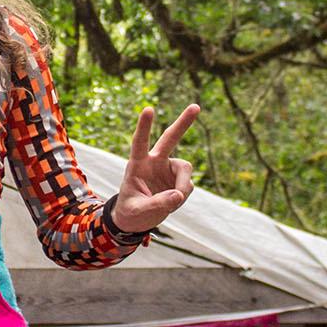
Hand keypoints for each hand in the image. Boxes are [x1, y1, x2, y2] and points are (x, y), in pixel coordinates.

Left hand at [113, 104, 199, 234]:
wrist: (137, 219)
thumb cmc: (131, 211)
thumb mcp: (137, 211)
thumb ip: (156, 204)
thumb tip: (178, 195)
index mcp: (138, 164)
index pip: (140, 142)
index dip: (144, 126)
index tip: (149, 109)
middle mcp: (155, 162)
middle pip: (170, 138)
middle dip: (183, 123)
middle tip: (196, 107)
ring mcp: (168, 169)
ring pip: (185, 169)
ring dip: (183, 185)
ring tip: (175, 201)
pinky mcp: (179, 179)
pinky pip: (187, 186)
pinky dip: (182, 197)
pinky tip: (171, 203)